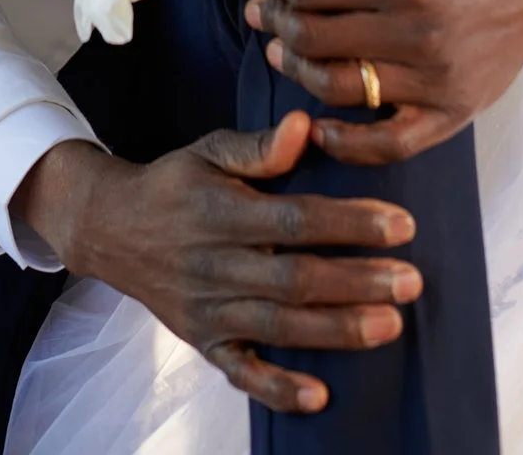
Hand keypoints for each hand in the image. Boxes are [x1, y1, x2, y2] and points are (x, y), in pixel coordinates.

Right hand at [17, 118, 419, 415]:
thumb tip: (305, 126)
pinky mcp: (202, 342)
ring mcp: (208, 310)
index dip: (348, 224)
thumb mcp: (208, 150)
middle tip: (412, 282)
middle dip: (357, 282)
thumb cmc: (173, 183)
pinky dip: (277, 388)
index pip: (294, 221)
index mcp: (220, 213)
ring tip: (390, 326)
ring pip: (279, 327)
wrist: (110, 228)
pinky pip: (240, 373)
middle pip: (295, 280)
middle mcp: (214, 265)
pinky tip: (318, 396)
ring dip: (337, 330)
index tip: (400, 225)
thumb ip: (259, 145)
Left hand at [242, 0, 522, 166]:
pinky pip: (391, 143)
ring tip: (278, 51)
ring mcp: (434, 81)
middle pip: (317, 39)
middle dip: (275, 22)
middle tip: (258, 13)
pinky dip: (349, 144)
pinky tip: (318, 127)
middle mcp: (418, 35)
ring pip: (341, 88)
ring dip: (297, 71)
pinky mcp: (450, 114)